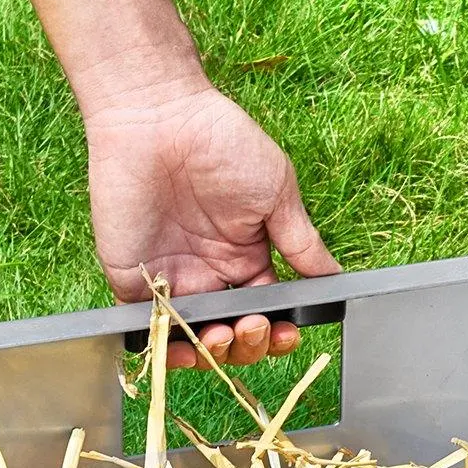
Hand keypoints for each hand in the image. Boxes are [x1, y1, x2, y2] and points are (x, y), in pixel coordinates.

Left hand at [85, 80, 339, 367]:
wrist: (160, 114)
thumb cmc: (222, 142)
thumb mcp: (277, 193)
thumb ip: (302, 244)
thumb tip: (334, 280)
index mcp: (245, 259)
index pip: (266, 312)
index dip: (278, 331)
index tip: (289, 330)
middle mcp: (209, 276)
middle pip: (233, 334)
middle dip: (249, 344)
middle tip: (253, 325)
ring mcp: (171, 280)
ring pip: (193, 341)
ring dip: (213, 353)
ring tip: (223, 335)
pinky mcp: (133, 279)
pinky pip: (147, 329)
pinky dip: (166, 348)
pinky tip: (186, 347)